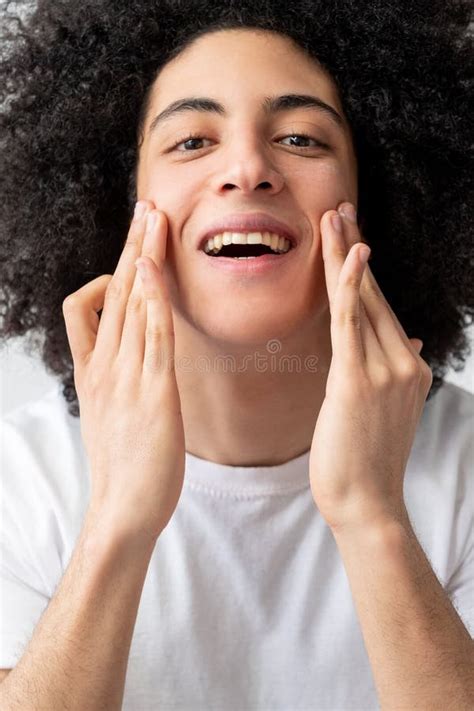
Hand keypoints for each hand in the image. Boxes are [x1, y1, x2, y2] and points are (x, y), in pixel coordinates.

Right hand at [62, 201, 184, 543]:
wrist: (123, 510)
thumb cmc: (122, 465)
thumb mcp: (107, 415)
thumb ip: (113, 380)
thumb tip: (124, 358)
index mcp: (93, 370)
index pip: (91, 305)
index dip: (110, 269)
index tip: (130, 246)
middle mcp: (105, 366)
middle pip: (112, 291)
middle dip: (129, 246)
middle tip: (144, 208)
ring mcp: (126, 376)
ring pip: (129, 303)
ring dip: (141, 256)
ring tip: (154, 218)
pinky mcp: (153, 391)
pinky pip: (151, 335)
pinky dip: (151, 300)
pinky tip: (154, 271)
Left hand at [309, 202, 432, 532]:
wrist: (366, 504)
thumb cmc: (365, 459)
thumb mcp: (387, 410)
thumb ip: (396, 371)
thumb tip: (408, 342)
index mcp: (408, 367)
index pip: (382, 308)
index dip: (365, 270)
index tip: (352, 236)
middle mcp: (403, 362)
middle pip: (375, 294)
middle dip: (355, 249)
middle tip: (339, 210)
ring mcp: (385, 370)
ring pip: (362, 301)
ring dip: (346, 256)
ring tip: (333, 218)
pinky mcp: (358, 380)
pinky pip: (351, 323)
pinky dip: (349, 286)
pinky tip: (346, 255)